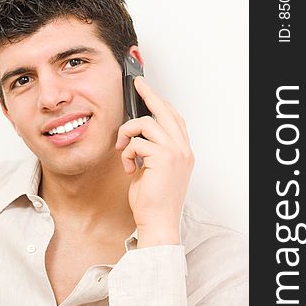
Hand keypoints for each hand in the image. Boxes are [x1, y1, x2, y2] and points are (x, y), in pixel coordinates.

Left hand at [115, 77, 193, 246]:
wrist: (158, 222)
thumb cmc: (153, 201)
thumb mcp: (153, 170)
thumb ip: (150, 151)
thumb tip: (136, 135)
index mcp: (183, 152)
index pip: (174, 118)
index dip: (160, 103)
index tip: (146, 91)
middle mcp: (183, 149)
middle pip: (165, 110)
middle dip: (149, 94)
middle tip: (136, 84)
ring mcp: (175, 152)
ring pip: (146, 123)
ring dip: (127, 134)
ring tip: (122, 148)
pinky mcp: (163, 158)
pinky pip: (136, 142)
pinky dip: (126, 153)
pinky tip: (128, 167)